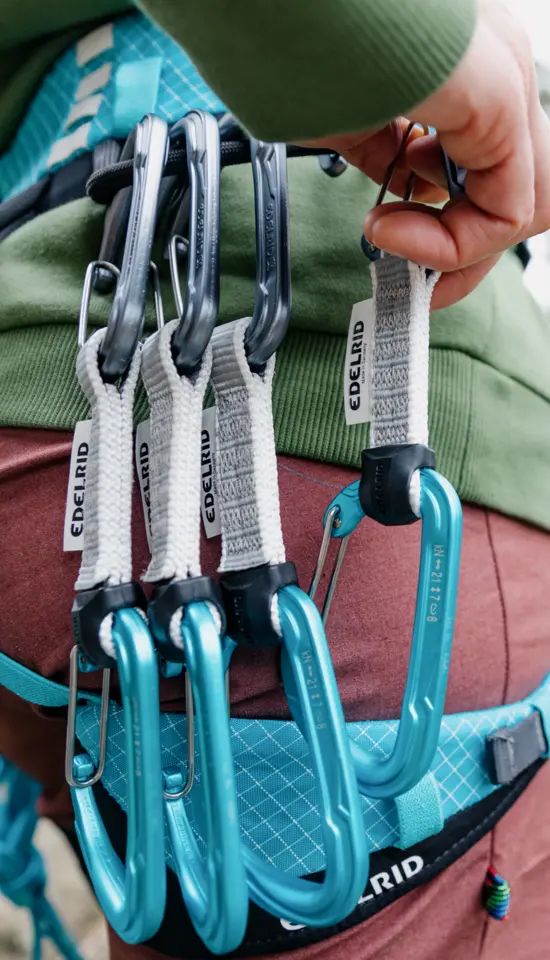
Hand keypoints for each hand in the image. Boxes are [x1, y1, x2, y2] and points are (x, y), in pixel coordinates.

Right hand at [315, 0, 549, 307]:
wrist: (286, 0)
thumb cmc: (301, 36)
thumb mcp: (350, 117)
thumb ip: (385, 157)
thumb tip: (396, 203)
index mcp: (463, 64)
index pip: (483, 164)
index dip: (447, 225)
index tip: (393, 248)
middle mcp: (495, 67)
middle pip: (511, 188)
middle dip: (462, 249)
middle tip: (413, 280)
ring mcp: (506, 81)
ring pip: (522, 201)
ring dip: (460, 249)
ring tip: (397, 250)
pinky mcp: (503, 100)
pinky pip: (507, 207)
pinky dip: (454, 244)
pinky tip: (392, 232)